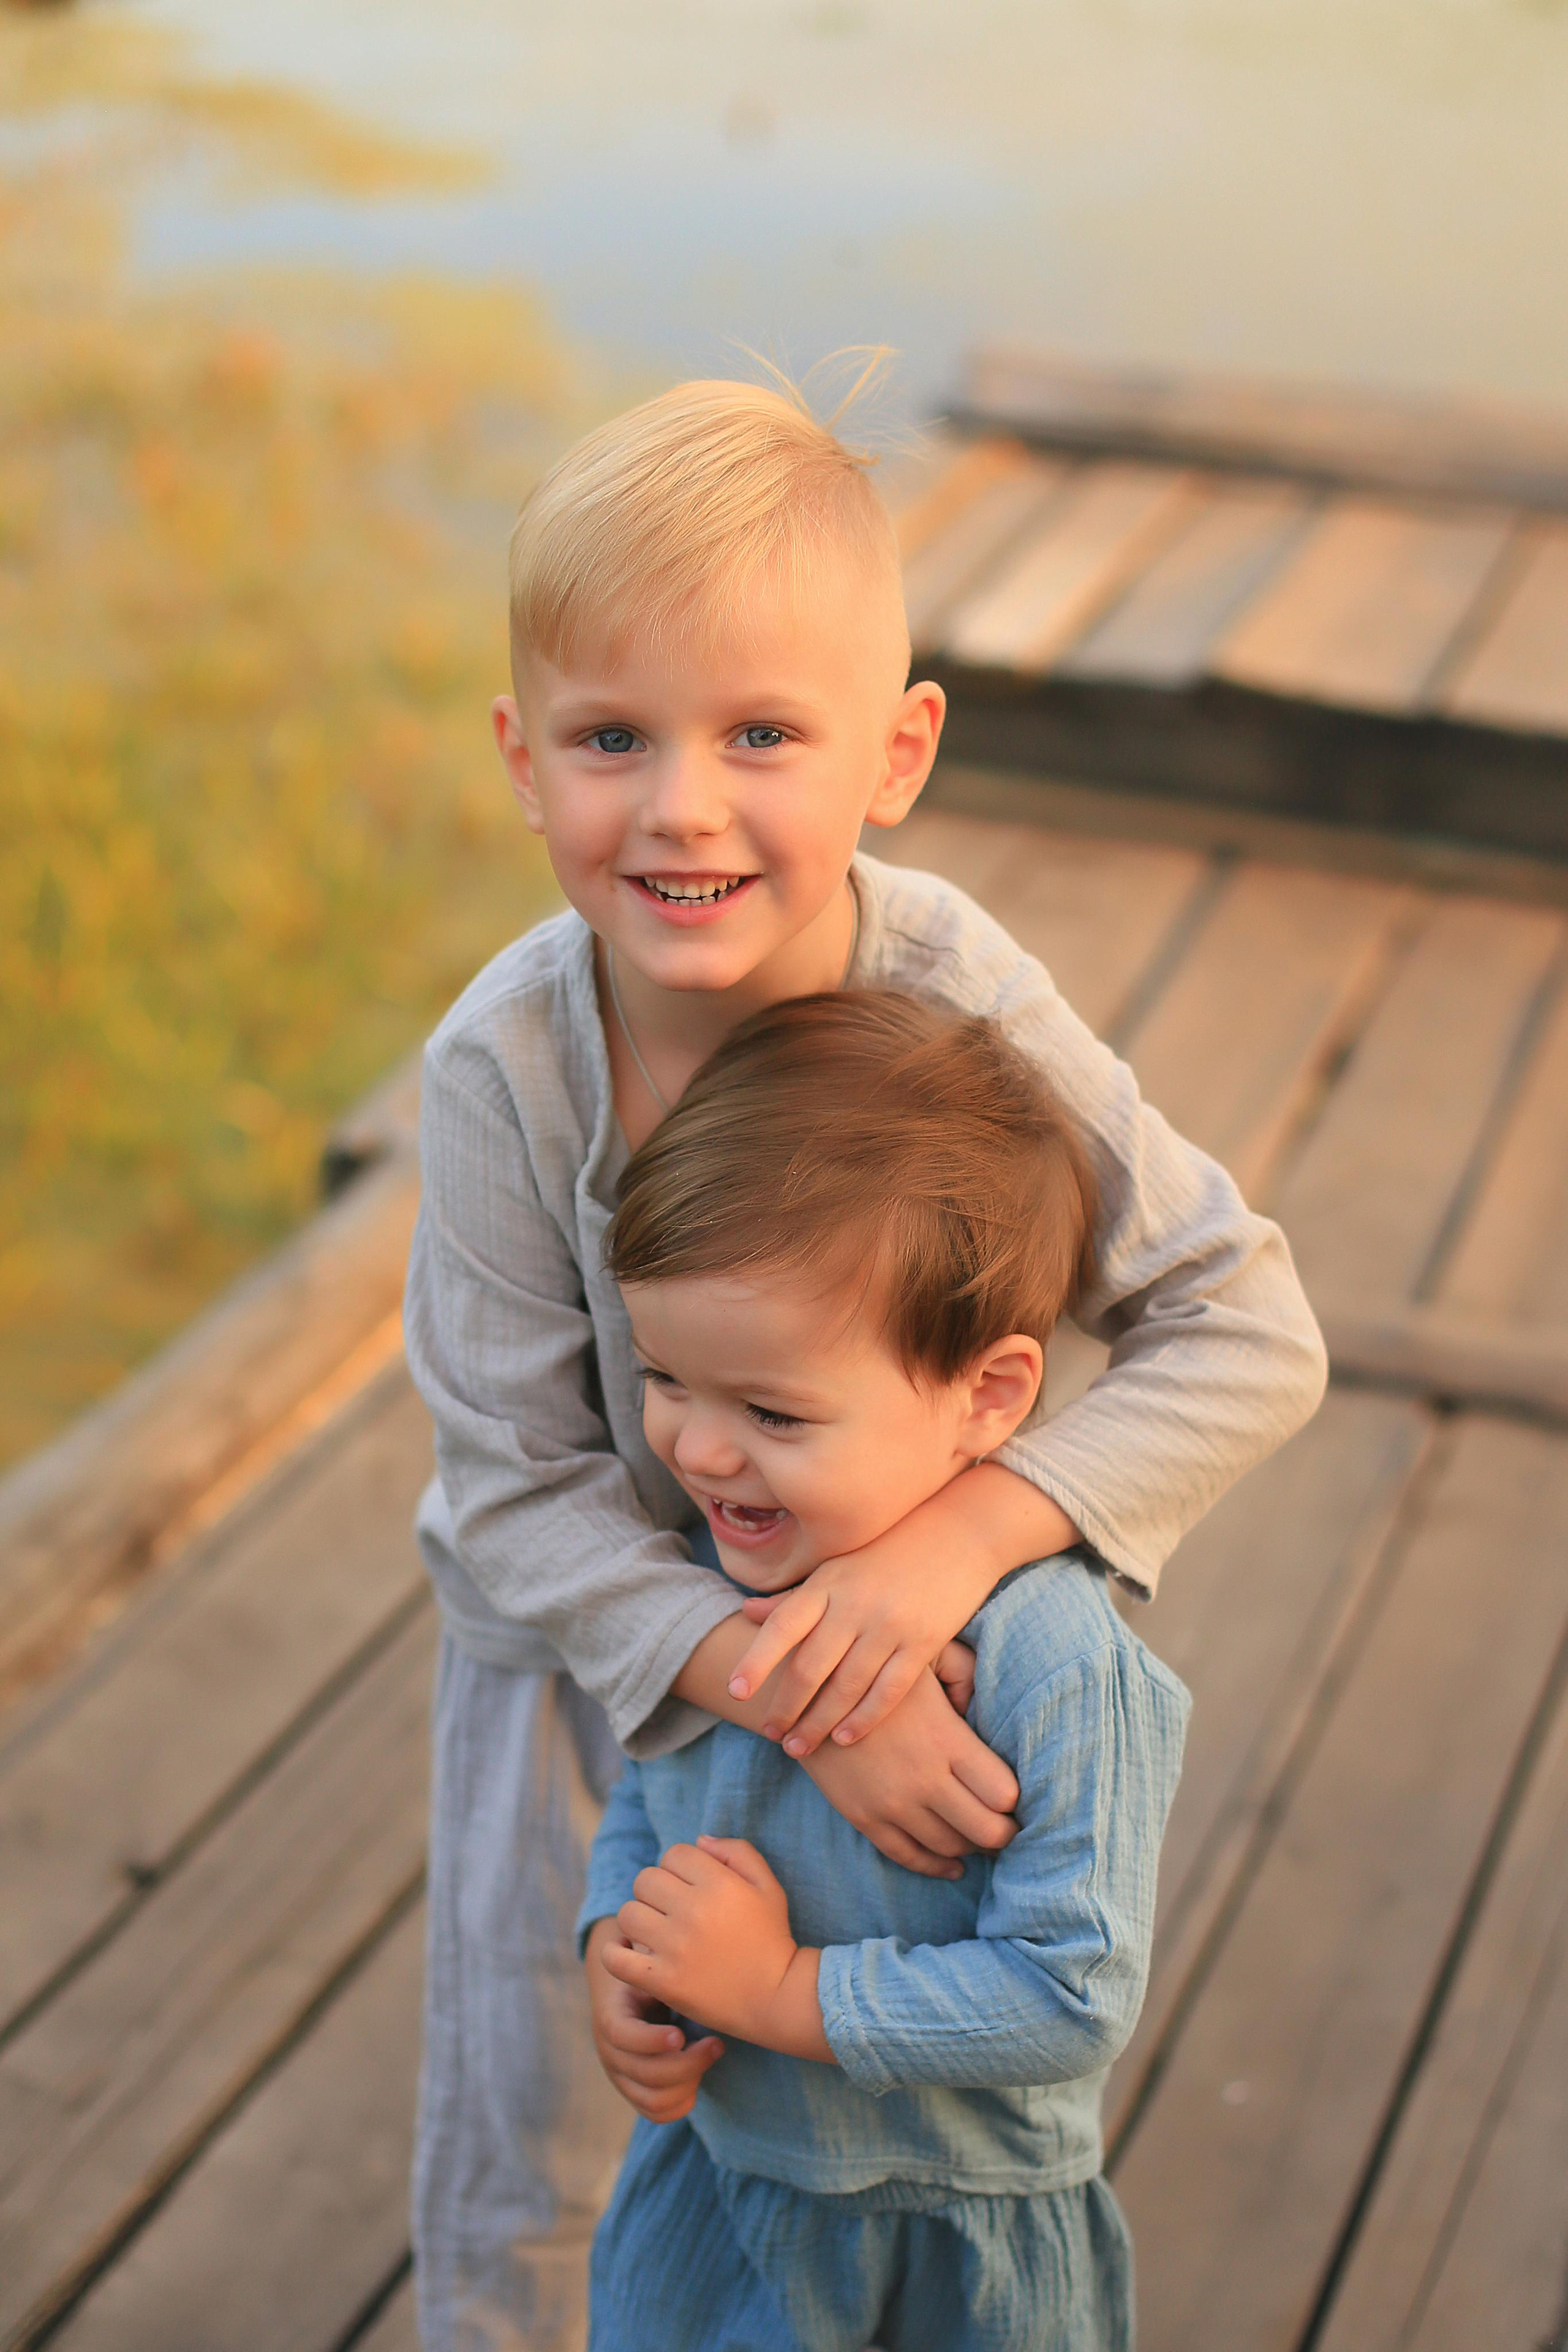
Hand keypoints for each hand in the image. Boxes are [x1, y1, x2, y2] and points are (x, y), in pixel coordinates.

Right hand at [584, 1915, 723, 2122]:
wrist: (628, 1983)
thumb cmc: (648, 1960)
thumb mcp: (648, 1952)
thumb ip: (659, 1949)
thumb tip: (678, 1930)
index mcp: (610, 2012)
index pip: (619, 2035)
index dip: (649, 2040)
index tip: (680, 2033)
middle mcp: (610, 2048)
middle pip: (640, 2074)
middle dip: (683, 2064)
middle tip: (717, 2043)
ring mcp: (621, 2072)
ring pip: (650, 2098)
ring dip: (687, 2082)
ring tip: (715, 2051)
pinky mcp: (636, 2087)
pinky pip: (655, 2111)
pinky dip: (680, 2102)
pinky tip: (701, 2078)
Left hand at [602, 1837, 830, 2060]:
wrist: (776, 1997)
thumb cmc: (770, 1938)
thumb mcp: (768, 1886)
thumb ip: (738, 1851)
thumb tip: (700, 1840)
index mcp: (719, 1884)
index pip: (674, 1854)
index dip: (681, 1867)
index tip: (691, 1887)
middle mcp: (694, 1911)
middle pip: (646, 1879)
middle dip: (657, 1890)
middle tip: (672, 1910)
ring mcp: (675, 1947)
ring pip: (628, 1913)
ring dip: (639, 1919)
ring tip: (657, 1932)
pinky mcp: (663, 1981)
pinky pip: (616, 1958)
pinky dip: (615, 1954)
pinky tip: (630, 1952)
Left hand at [729, 1466, 1077, 1754]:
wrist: (958, 1533)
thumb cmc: (888, 1551)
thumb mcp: (838, 1567)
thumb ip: (796, 1596)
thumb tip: (746, 1612)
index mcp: (827, 1583)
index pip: (782, 1625)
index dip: (756, 1660)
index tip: (735, 1691)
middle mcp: (854, 1604)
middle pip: (810, 1665)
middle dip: (786, 1706)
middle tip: (770, 1735)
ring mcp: (889, 1624)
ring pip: (846, 1686)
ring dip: (819, 1723)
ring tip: (798, 1747)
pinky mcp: (923, 1642)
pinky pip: (889, 1690)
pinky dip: (864, 1718)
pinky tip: (845, 1739)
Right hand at [798, 1665, 1015, 1877]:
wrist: (802, 1689)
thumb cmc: (873, 1665)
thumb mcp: (925, 1652)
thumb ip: (966, 1673)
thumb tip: (987, 1705)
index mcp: (946, 1739)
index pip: (1004, 1793)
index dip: (1018, 1801)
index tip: (1017, 1796)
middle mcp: (924, 1779)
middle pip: (985, 1831)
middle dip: (1004, 1834)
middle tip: (1010, 1827)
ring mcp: (891, 1803)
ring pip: (950, 1848)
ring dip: (972, 1848)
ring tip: (980, 1837)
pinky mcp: (863, 1817)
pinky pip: (908, 1856)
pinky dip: (936, 1867)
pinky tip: (952, 1866)